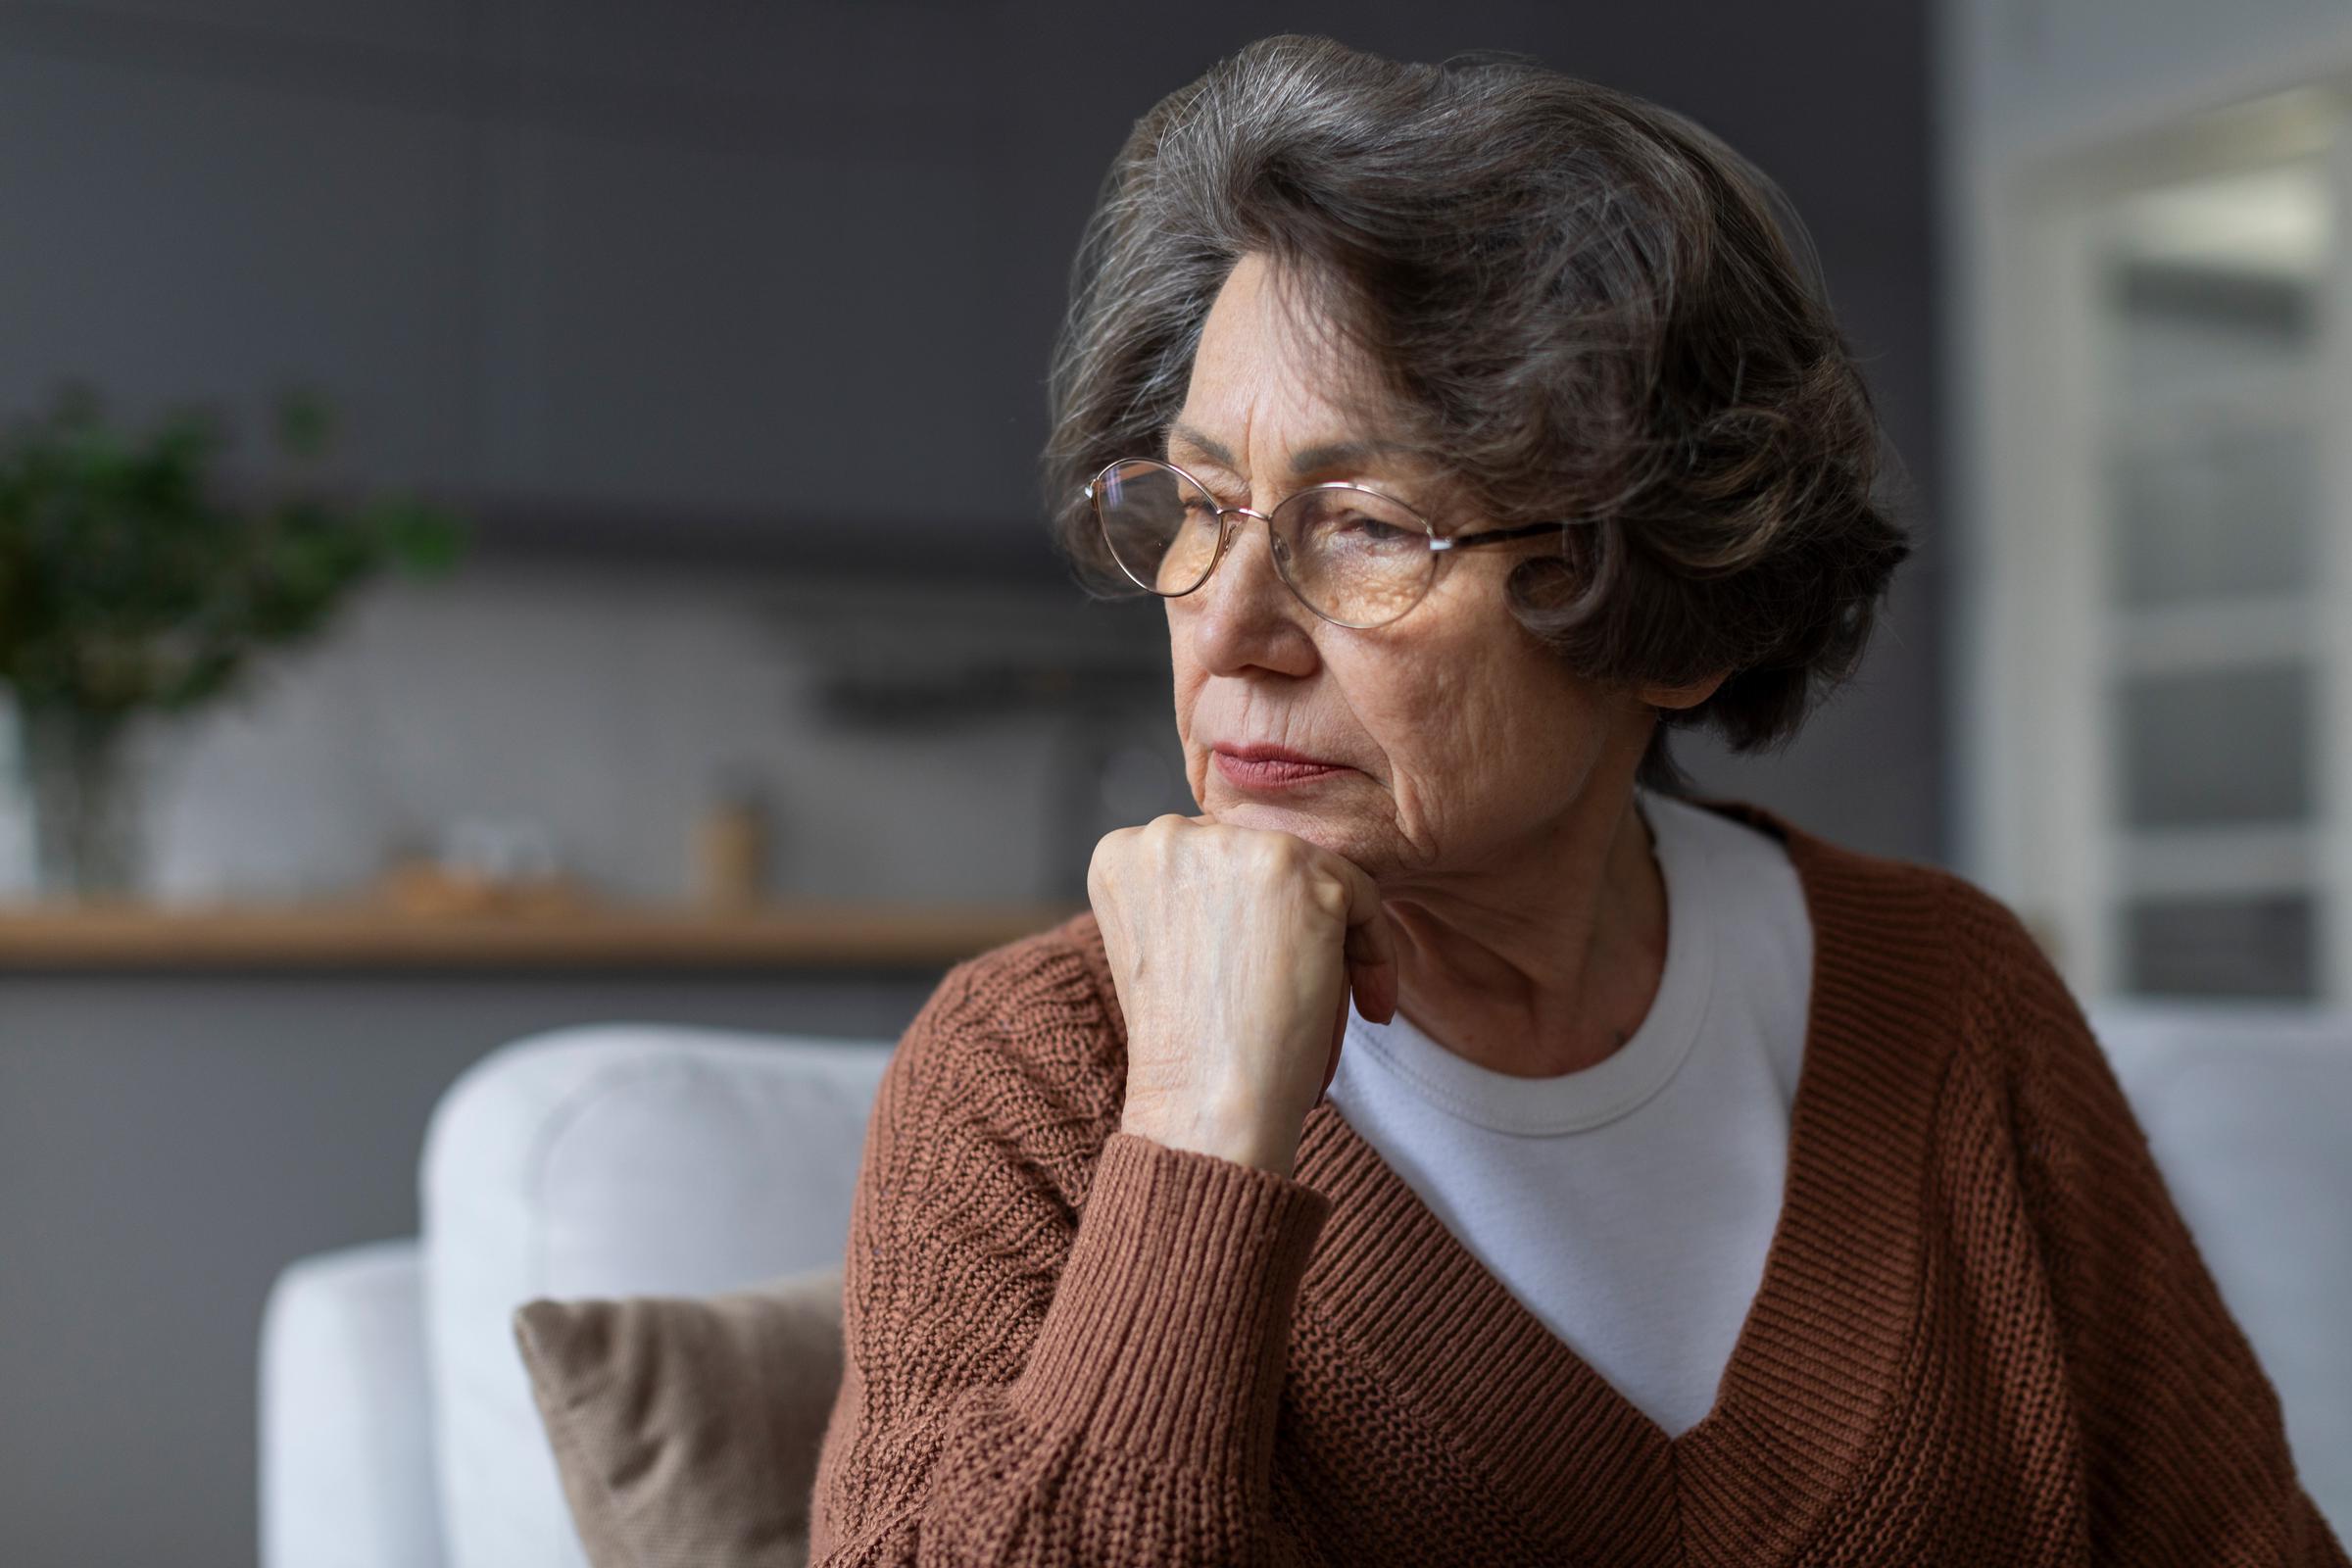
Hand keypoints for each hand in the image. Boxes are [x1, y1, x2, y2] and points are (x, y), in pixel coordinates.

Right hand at [1087, 813, 1397, 1178]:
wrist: (1207, 1105)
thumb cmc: (1189, 1051)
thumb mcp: (1164, 950)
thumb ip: (1194, 895)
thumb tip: (1262, 879)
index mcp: (1121, 855)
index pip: (1208, 862)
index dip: (1241, 919)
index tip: (1255, 977)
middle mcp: (1167, 834)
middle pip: (1258, 859)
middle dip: (1285, 924)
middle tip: (1293, 996)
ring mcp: (1234, 845)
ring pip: (1310, 874)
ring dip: (1328, 937)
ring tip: (1321, 1009)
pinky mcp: (1298, 866)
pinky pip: (1362, 894)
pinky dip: (1374, 951)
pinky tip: (1368, 1008)